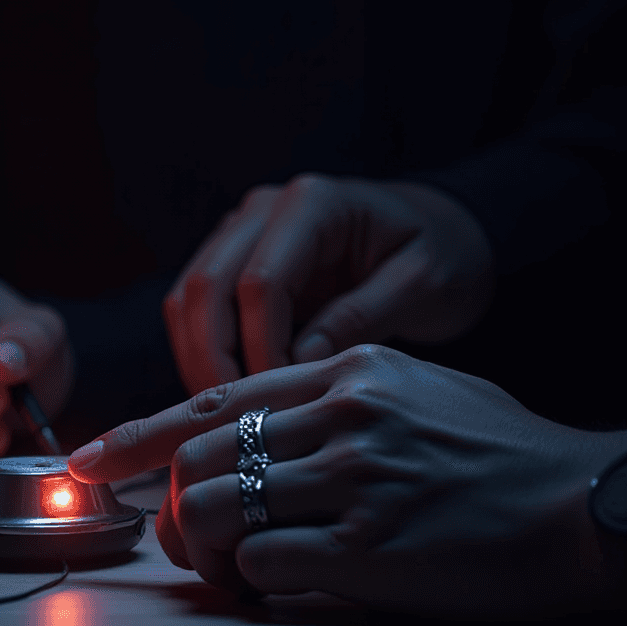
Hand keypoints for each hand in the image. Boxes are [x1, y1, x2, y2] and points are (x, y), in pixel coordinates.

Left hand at [68, 345, 626, 618]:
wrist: (584, 499)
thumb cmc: (495, 450)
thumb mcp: (412, 388)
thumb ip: (329, 396)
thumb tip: (247, 429)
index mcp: (345, 368)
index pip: (211, 396)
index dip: (136, 430)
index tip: (87, 457)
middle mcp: (341, 414)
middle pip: (194, 456)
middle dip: (167, 503)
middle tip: (182, 534)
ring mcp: (354, 478)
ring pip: (209, 507)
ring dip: (200, 545)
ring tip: (227, 563)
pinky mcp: (370, 548)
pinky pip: (260, 560)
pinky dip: (249, 579)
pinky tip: (277, 581)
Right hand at [163, 174, 494, 395]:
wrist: (438, 234)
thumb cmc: (440, 255)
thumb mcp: (422, 285)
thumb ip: (359, 317)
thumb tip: (297, 363)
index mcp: (312, 204)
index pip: (260, 282)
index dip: (261, 348)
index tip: (283, 401)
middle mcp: (263, 210)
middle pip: (205, 286)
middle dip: (213, 359)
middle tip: (237, 421)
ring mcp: (241, 232)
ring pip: (186, 299)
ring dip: (197, 359)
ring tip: (228, 416)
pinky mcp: (232, 261)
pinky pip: (195, 310)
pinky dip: (202, 352)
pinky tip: (230, 396)